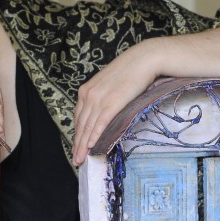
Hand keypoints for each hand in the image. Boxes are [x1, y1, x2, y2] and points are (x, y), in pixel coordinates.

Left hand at [73, 44, 156, 164]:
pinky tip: (91, 147)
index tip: (76, 147)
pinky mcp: (111, 103)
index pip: (78, 117)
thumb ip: (101, 98)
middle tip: (76, 160)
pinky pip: (100, 123)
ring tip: (81, 160)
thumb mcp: (108, 85)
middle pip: (80, 125)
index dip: (77, 135)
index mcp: (86, 90)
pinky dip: (94, 136)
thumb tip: (101, 114)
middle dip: (77, 145)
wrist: (143, 60)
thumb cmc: (129, 72)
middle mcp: (88, 95)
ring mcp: (99, 99)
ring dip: (83, 146)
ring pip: (88, 127)